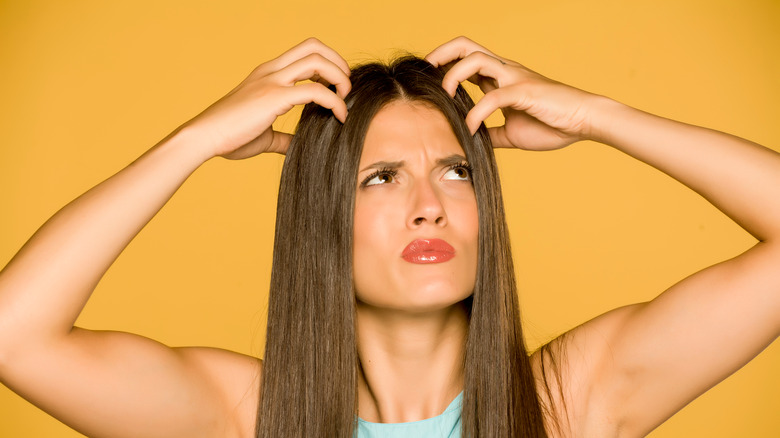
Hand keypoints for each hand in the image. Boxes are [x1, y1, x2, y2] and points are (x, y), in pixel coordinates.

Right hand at [182, 38, 350, 158]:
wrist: (203, 137)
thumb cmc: (228, 136)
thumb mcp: (262, 134)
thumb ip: (281, 137)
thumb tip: (295, 146)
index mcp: (267, 74)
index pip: (303, 53)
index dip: (326, 65)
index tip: (336, 88)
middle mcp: (271, 71)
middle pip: (313, 46)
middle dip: (337, 63)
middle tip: (345, 88)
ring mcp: (272, 81)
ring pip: (317, 60)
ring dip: (340, 77)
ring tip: (345, 99)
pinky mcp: (274, 97)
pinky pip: (315, 91)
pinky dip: (334, 102)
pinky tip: (339, 117)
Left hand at [425, 36, 599, 150]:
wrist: (583, 122)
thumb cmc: (552, 124)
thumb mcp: (511, 133)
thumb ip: (491, 132)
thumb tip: (472, 142)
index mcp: (500, 78)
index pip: (465, 60)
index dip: (443, 66)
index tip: (427, 81)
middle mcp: (504, 71)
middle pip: (466, 46)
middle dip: (441, 55)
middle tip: (425, 74)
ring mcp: (514, 78)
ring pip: (476, 59)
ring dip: (454, 76)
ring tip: (445, 97)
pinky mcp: (524, 91)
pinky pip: (493, 97)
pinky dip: (476, 113)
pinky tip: (469, 128)